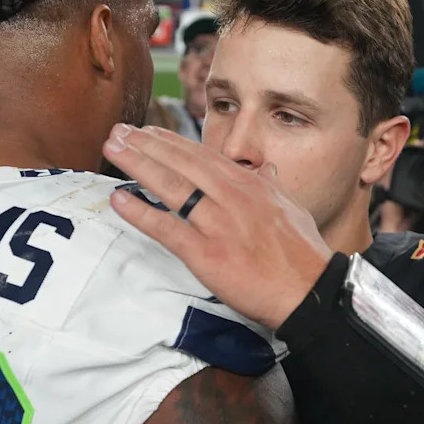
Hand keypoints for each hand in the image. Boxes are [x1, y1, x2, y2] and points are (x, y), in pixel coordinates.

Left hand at [103, 124, 332, 329]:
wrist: (311, 292)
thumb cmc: (303, 254)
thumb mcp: (291, 208)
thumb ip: (272, 185)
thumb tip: (266, 168)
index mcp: (250, 184)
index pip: (202, 155)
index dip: (170, 142)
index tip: (147, 132)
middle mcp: (232, 197)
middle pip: (181, 163)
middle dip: (146, 144)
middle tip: (118, 132)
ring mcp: (218, 224)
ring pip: (171, 187)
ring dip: (138, 165)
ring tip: (112, 150)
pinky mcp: (207, 255)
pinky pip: (167, 229)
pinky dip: (141, 213)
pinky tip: (119, 200)